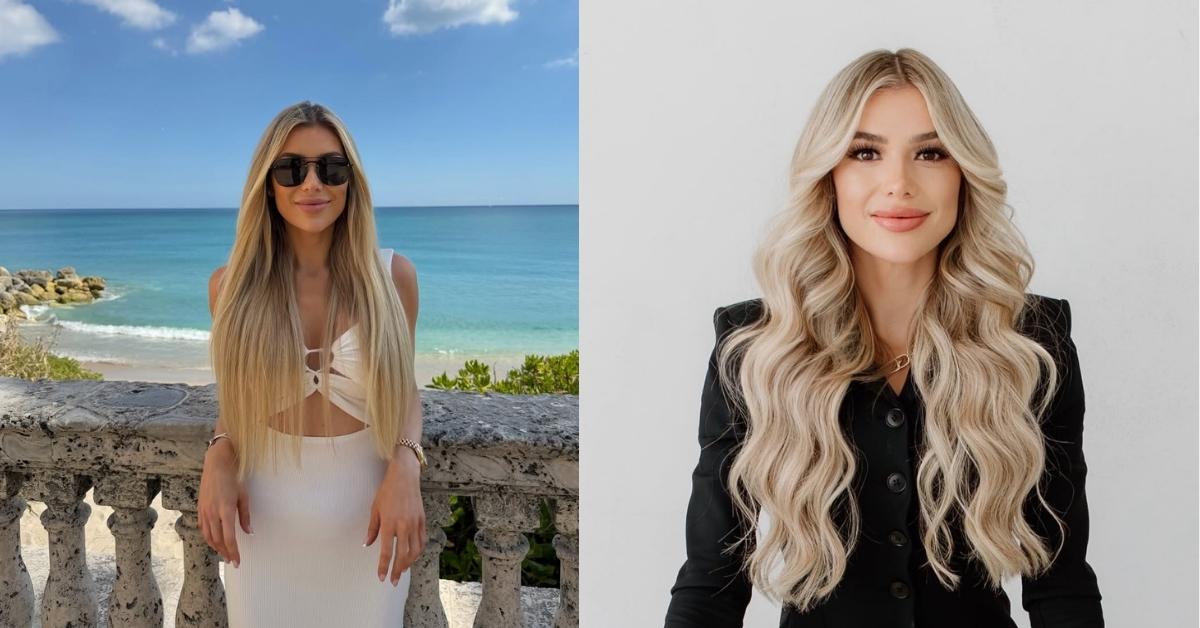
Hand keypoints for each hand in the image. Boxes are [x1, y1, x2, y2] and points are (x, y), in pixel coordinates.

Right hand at [197, 440, 251, 566]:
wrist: (216, 465)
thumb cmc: (233, 478)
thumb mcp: (244, 496)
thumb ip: (245, 516)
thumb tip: (249, 532)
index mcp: (225, 510)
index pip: (229, 538)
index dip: (233, 551)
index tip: (237, 561)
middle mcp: (212, 513)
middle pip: (218, 540)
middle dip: (225, 552)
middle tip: (232, 560)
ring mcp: (204, 511)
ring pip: (208, 536)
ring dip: (216, 547)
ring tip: (224, 554)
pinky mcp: (200, 509)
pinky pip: (203, 528)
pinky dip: (208, 538)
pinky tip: (214, 541)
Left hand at [364, 453, 425, 585]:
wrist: (405, 477)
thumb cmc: (387, 491)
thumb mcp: (375, 509)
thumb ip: (372, 529)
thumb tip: (367, 544)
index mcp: (389, 523)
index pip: (386, 551)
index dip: (384, 566)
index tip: (381, 577)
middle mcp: (403, 526)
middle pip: (402, 555)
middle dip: (398, 570)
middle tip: (394, 581)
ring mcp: (415, 524)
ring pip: (415, 551)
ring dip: (409, 563)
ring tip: (403, 570)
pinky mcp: (422, 520)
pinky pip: (422, 541)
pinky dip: (417, 552)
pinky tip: (413, 556)